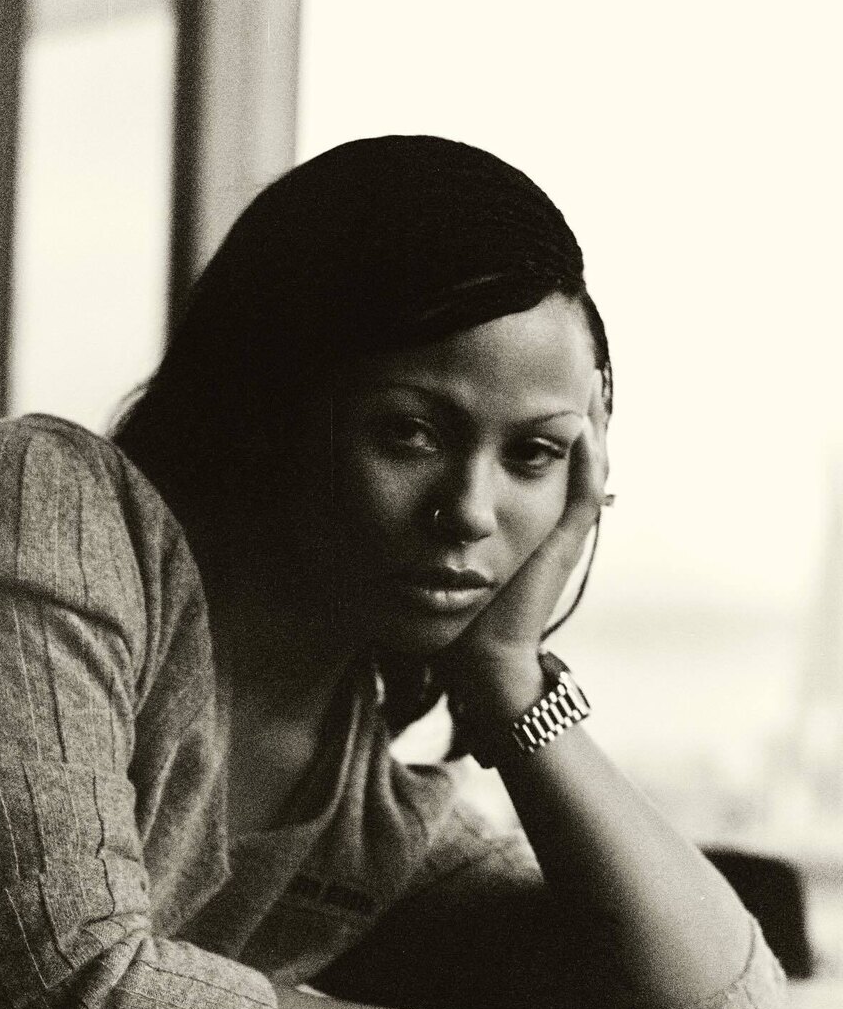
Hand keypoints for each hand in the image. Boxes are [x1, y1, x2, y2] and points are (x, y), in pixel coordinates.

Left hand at [438, 370, 609, 723]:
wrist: (481, 654)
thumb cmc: (457, 604)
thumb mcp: (447, 544)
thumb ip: (441, 511)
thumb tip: (417, 474)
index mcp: (526, 510)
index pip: (541, 446)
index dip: (541, 408)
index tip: (530, 367)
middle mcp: (550, 514)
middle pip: (574, 444)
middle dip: (571, 400)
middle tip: (574, 354)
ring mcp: (562, 527)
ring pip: (589, 459)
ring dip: (590, 416)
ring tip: (586, 372)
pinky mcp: (564, 541)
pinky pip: (586, 488)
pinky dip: (589, 453)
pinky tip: (583, 420)